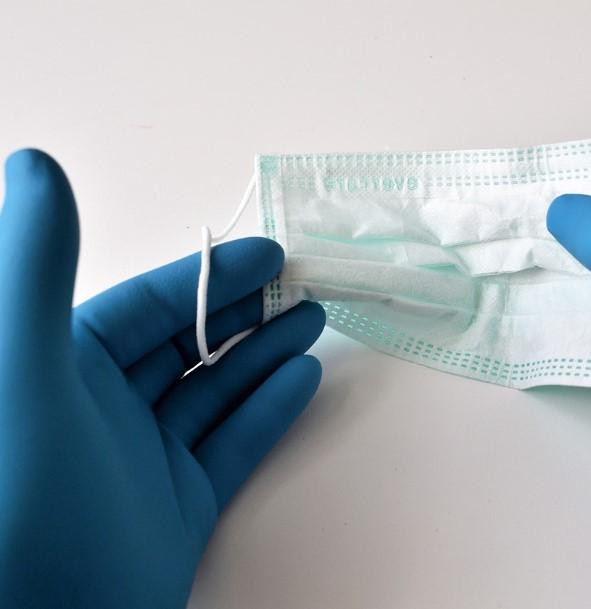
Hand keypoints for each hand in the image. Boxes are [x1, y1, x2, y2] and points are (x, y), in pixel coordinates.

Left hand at [0, 150, 324, 606]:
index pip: (146, 306)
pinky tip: (305, 377)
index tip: (266, 255)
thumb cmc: (21, 496)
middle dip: (244, 312)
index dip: (206, 277)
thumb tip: (37, 164)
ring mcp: (144, 460)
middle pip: (187, 344)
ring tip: (315, 319)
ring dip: (265, 352)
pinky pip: (232, 446)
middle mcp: (102, 408)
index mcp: (60, 367)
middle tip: (303, 285)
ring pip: (216, 390)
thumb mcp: (24, 372)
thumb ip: (36, 270)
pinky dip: (269, 411)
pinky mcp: (180, 507)